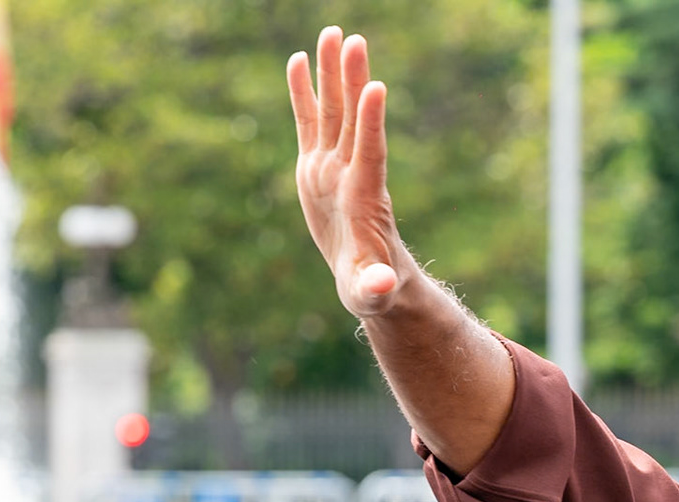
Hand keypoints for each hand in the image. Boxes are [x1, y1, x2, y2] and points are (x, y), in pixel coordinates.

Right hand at [287, 27, 407, 315]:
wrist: (367, 277)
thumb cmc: (372, 288)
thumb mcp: (370, 292)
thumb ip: (372, 287)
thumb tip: (379, 287)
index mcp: (364, 198)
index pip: (369, 152)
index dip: (372, 122)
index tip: (376, 87)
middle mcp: (349, 173)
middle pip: (351, 119)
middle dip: (351, 80)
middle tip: (353, 39)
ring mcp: (332, 167)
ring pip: (333, 112)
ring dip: (332, 74)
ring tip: (334, 33)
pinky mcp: (315, 168)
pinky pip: (309, 122)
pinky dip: (304, 93)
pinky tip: (299, 60)